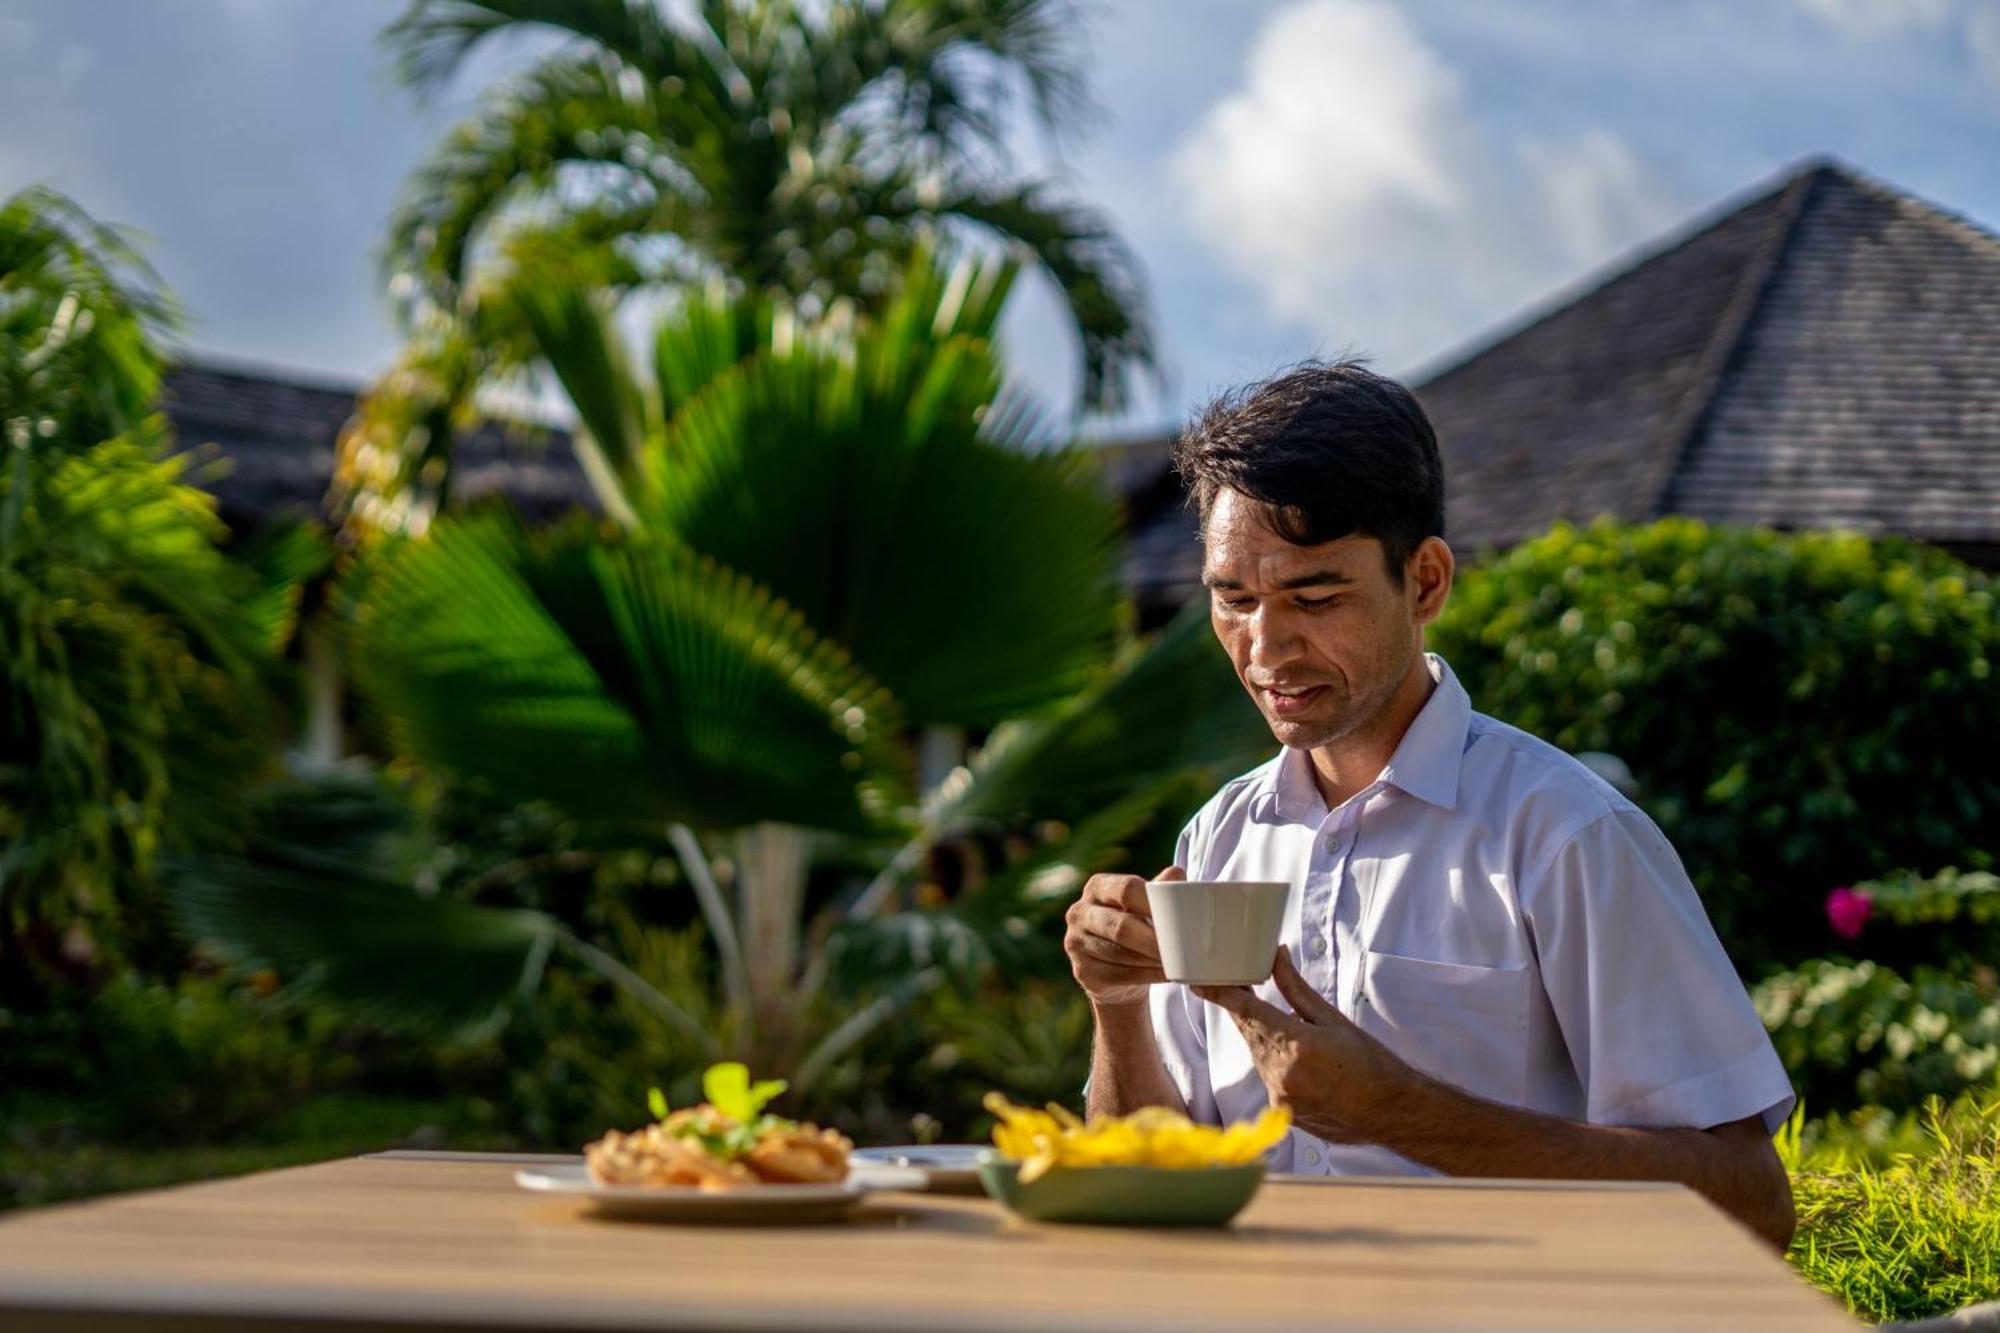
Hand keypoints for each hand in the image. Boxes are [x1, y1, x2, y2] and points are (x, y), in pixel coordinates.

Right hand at [1064, 865, 1181, 1008]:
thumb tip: (1177, 874)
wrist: (1116, 970)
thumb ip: (1160, 889)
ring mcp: (1076, 942)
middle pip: (1121, 926)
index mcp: (1098, 886)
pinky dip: (1145, 976)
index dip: (1153, 904)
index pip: (1126, 889)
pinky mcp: (1081, 970)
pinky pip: (1117, 975)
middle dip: (1153, 940)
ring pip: (1119, 954)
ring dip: (1151, 961)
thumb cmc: (1136, 927)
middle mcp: (1080, 911)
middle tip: (1181, 950)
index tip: (1179, 918)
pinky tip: (1164, 975)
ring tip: (1177, 964)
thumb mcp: (1146, 905)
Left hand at [1192, 950, 1414, 1143]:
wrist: (1393, 1112)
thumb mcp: (1333, 1019)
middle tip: (1248, 992)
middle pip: (1249, 1033)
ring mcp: (1281, 1097)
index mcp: (1297, 1045)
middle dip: (1248, 1013)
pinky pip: (1269, 1079)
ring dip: (1266, 1041)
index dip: (1221, 995)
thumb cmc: (1371, 1063)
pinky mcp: (1284, 1113)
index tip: (1200, 982)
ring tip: (1298, 1036)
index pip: (1247, 1012)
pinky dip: (1277, 1065)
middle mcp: (1283, 1074)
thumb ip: (1295, 990)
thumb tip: (1276, 957)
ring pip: (1258, 1056)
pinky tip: (1304, 1065)